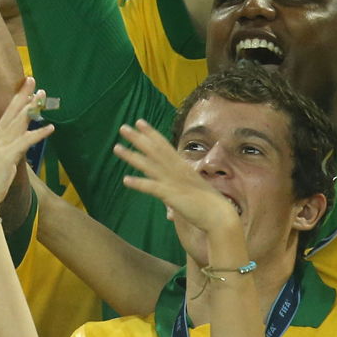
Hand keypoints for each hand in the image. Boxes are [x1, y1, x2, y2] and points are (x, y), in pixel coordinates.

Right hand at [0, 79, 51, 220]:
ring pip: (19, 121)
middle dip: (22, 95)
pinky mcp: (7, 154)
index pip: (5, 116)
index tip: (24, 91)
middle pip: (11, 112)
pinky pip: (27, 140)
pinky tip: (51, 128)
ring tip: (42, 96)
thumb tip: (18, 148)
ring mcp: (0, 145)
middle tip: (32, 81)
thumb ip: (5, 153)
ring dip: (32, 108)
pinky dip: (39, 133)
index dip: (15, 102)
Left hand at [114, 119, 238, 235]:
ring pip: (149, 165)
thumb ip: (177, 185)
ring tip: (116, 148)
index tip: (139, 122)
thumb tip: (166, 189)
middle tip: (123, 127)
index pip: (164, 145)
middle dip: (138, 138)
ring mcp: (173, 181)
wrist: (220, 215)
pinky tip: (126, 180)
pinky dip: (139, 183)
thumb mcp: (191, 188)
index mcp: (182, 166)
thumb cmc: (208, 203)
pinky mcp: (172, 195)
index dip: (151, 133)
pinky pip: (152, 187)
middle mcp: (176, 170)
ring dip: (132, 156)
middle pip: (154, 150)